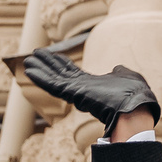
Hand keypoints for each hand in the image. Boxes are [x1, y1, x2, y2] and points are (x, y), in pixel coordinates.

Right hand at [22, 48, 158, 134]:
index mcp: (92, 85)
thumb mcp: (126, 77)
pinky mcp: (74, 94)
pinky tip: (30, 71)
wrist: (135, 107)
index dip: (61, 63)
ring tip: (27, 60)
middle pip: (60, 74)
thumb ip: (119, 72)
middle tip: (33, 54)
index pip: (72, 73)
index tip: (51, 54)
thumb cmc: (134, 95)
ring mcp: (76, 92)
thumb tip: (117, 69)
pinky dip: (42, 78)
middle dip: (47, 64)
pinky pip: (54, 86)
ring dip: (40, 70)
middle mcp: (82, 89)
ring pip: (54, 79)